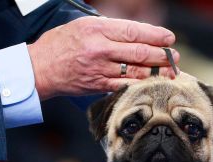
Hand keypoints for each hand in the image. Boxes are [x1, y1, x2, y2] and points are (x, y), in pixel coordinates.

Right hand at [27, 16, 178, 98]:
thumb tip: (135, 33)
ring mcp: (99, 69)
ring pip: (135, 71)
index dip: (155, 35)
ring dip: (156, 72)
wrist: (39, 68)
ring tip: (169, 71)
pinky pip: (124, 86)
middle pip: (139, 52)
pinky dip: (140, 85)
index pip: (133, 31)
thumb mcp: (83, 25)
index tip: (169, 38)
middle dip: (161, 55)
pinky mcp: (98, 85)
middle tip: (174, 56)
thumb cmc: (60, 44)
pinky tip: (151, 84)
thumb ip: (108, 28)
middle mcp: (99, 49)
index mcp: (96, 29)